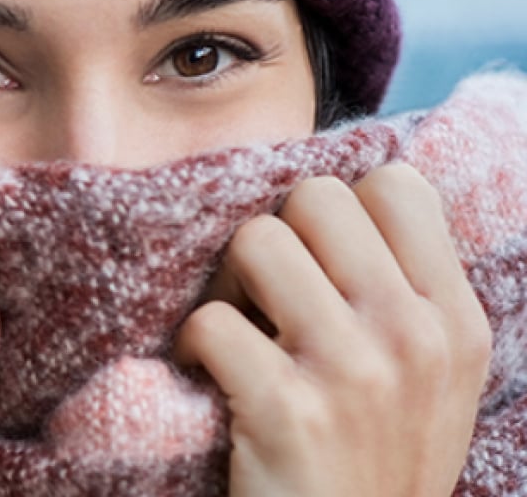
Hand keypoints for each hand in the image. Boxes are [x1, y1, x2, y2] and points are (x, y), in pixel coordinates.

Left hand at [175, 164, 491, 495]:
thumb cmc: (375, 461)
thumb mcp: (431, 380)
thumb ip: (404, 295)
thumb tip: (330, 207)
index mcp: (454, 320)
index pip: (396, 185)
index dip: (339, 211)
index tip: (319, 262)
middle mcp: (413, 335)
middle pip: (315, 198)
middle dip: (276, 236)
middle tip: (264, 295)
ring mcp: (353, 371)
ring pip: (255, 241)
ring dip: (228, 285)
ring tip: (238, 333)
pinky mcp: (287, 409)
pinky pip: (212, 319)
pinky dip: (193, 344)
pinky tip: (210, 376)